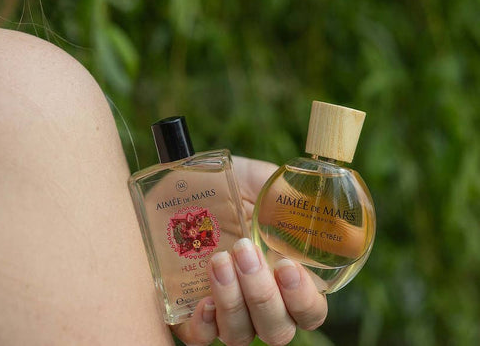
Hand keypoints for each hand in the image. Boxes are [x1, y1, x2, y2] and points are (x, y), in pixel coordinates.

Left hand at [172, 156, 327, 345]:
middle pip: (277, 330)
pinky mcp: (191, 309)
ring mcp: (226, 307)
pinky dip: (205, 327)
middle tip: (244, 249)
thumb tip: (327, 208)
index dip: (304, 299)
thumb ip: (292, 197)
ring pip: (240, 336)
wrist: (183, 180)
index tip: (286, 266)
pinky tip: (203, 301)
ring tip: (219, 259)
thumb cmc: (229, 182)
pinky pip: (201, 338)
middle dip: (263, 294)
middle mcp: (259, 298)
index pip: (310, 310)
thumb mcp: (263, 181)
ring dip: (233, 302)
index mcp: (285, 273)